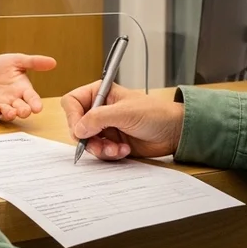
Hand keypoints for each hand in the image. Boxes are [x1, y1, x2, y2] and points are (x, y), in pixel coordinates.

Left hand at [0, 53, 54, 120]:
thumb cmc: (1, 67)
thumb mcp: (17, 61)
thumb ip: (34, 62)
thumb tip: (53, 62)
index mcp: (23, 90)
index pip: (32, 99)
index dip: (36, 104)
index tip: (38, 108)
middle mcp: (14, 100)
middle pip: (22, 110)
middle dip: (24, 112)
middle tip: (24, 111)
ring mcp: (1, 105)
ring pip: (8, 114)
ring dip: (9, 114)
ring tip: (10, 112)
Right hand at [61, 82, 183, 160]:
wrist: (174, 132)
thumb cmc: (155, 113)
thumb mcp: (125, 112)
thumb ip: (98, 118)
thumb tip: (78, 128)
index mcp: (100, 93)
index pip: (72, 102)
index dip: (73, 116)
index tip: (81, 129)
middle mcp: (99, 109)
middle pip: (77, 125)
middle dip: (88, 138)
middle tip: (100, 144)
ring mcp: (104, 127)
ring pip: (87, 141)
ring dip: (100, 149)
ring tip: (116, 149)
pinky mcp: (111, 142)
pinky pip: (99, 151)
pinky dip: (109, 154)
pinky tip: (124, 150)